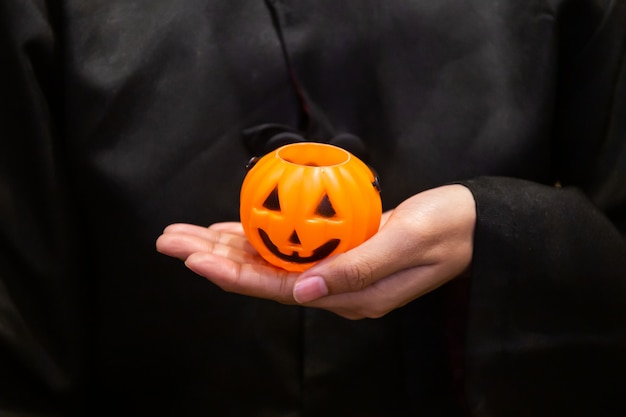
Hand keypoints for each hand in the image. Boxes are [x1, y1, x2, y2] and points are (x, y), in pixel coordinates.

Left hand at [156, 184, 475, 318]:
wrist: (473, 223)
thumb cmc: (446, 229)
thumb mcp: (406, 243)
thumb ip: (357, 269)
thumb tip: (303, 292)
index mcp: (349, 295)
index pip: (279, 288)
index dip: (233, 274)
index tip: (194, 258)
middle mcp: (335, 287)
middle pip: (263, 274)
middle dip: (214, 258)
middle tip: (169, 239)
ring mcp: (335, 268)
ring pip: (270, 259)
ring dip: (227, 245)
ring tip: (187, 233)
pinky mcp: (340, 247)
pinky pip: (290, 242)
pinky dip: (259, 233)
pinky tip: (232, 226)